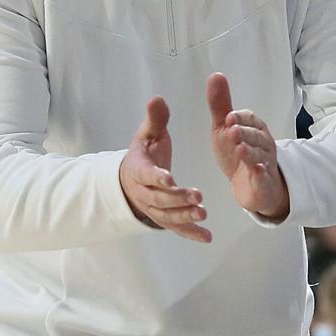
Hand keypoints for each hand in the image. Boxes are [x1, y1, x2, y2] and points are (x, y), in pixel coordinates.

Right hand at [119, 97, 209, 242]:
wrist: (129, 180)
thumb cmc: (144, 154)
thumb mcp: (147, 134)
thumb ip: (155, 119)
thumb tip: (157, 98)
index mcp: (139, 169)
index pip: (147, 175)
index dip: (157, 177)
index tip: (170, 178)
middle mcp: (144, 192)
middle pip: (159, 199)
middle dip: (177, 198)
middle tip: (198, 196)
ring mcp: (153, 208)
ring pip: (167, 215)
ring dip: (185, 216)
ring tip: (203, 214)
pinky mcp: (164, 218)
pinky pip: (176, 228)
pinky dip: (190, 234)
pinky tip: (207, 237)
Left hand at [207, 73, 289, 220]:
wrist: (251, 186)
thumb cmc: (238, 153)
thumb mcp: (224, 128)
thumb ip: (220, 104)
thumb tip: (216, 76)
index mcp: (254, 128)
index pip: (250, 119)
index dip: (241, 118)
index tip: (229, 117)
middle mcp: (262, 143)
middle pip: (256, 136)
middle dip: (245, 133)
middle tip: (232, 132)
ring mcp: (264, 162)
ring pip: (260, 155)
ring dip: (251, 152)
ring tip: (240, 149)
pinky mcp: (262, 182)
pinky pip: (264, 177)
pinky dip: (260, 173)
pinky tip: (254, 170)